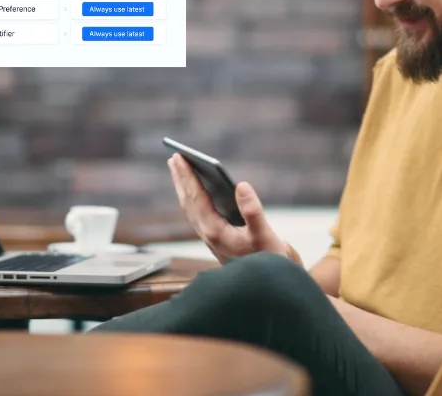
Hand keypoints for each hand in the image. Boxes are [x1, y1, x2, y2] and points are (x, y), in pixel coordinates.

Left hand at [168, 154, 288, 263]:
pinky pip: (196, 213)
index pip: (196, 198)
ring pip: (190, 207)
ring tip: (178, 169)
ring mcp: (209, 237)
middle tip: (174, 157)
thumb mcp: (265, 235)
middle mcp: (207, 234)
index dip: (187, 176)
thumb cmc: (267, 259)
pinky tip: (194, 190)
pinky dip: (192, 197)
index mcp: (215, 231)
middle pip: (188, 201)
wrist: (267, 285)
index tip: (178, 157)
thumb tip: (241, 185)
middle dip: (181, 178)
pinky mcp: (214, 238)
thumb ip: (253, 211)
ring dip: (184, 187)